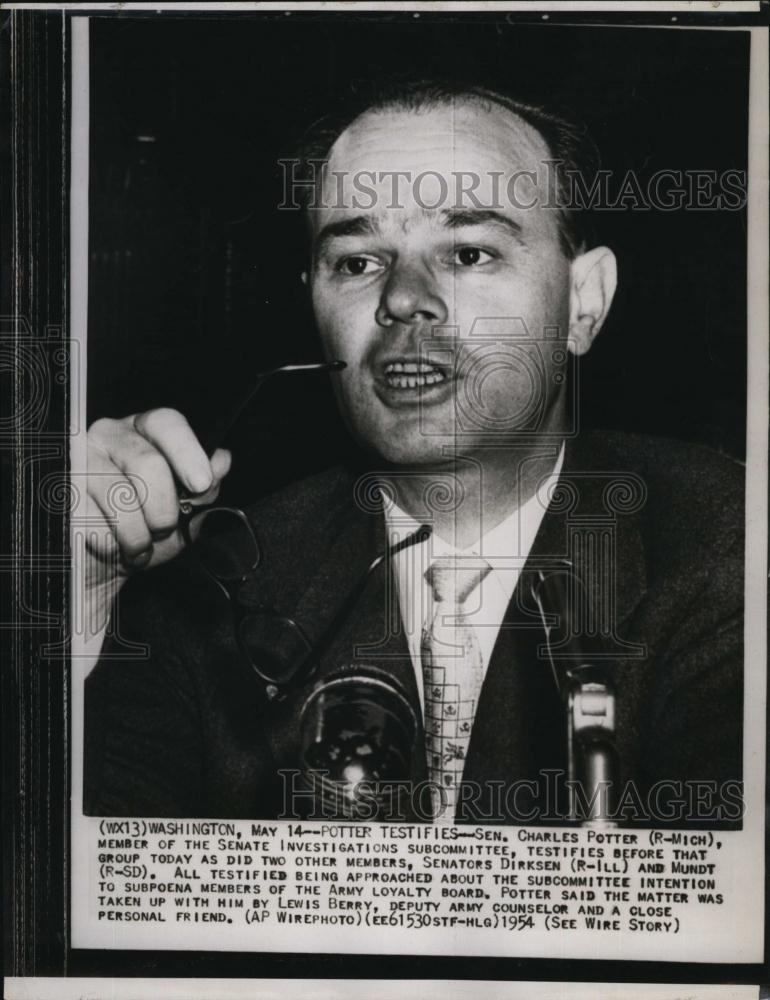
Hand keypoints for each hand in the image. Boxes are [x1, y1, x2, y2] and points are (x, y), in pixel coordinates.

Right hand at [86, 408, 231, 592]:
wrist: (110, 564)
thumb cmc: (149, 530)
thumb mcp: (186, 511)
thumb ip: (205, 486)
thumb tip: (220, 460)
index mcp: (144, 432)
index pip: (166, 422)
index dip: (186, 451)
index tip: (200, 484)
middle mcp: (109, 436)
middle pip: (149, 464)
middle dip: (164, 510)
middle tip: (162, 528)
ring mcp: (80, 462)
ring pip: (122, 499)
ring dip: (139, 536)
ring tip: (139, 543)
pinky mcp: (60, 493)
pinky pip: (95, 524)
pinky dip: (113, 546)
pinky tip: (113, 546)